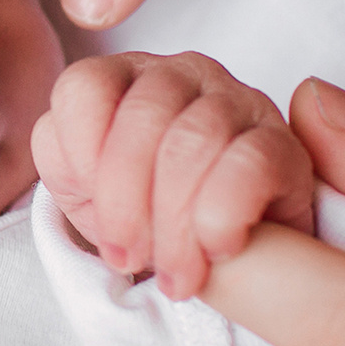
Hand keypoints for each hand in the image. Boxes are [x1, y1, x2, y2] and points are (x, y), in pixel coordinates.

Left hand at [31, 50, 311, 296]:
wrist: (218, 250)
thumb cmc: (146, 211)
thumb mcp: (84, 189)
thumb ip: (61, 158)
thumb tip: (82, 163)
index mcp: (124, 77)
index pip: (84, 87)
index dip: (81, 157)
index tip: (92, 211)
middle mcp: (181, 74)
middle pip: (142, 117)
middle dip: (127, 204)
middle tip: (129, 257)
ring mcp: (236, 99)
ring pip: (193, 141)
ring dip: (175, 223)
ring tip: (176, 272)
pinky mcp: (282, 142)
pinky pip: (248, 164)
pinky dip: (223, 215)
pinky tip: (218, 248)